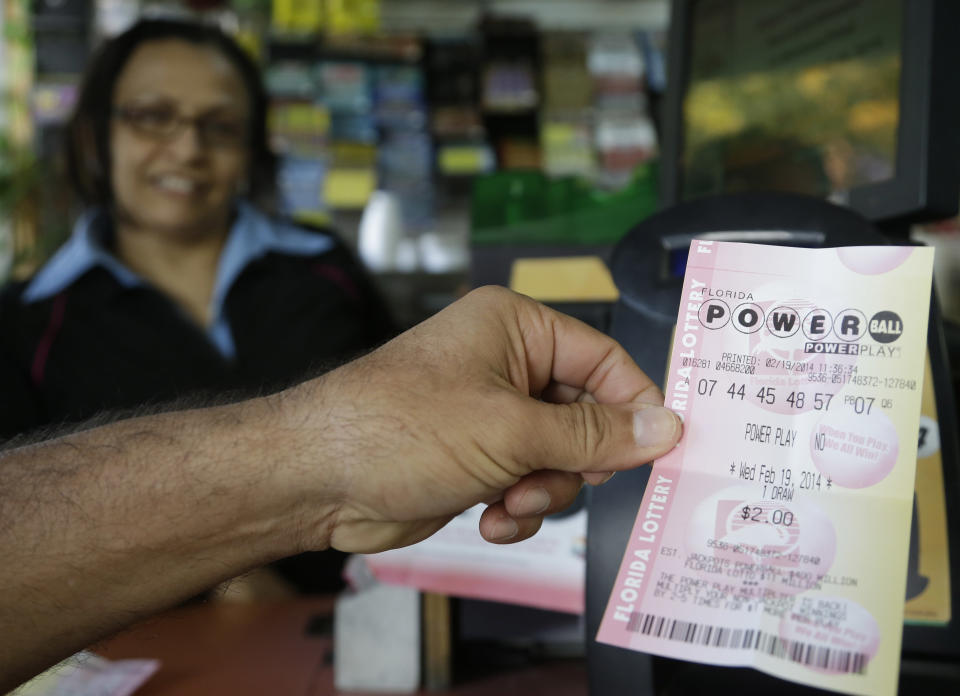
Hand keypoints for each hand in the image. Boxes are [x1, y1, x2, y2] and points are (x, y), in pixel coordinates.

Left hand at [284, 286, 681, 552]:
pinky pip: (526, 481)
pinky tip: (493, 519)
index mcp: (515, 327)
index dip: (634, 405)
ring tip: (511, 503)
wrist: (317, 479)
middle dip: (575, 460)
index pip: (603, 360)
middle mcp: (504, 363)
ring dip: (544, 490)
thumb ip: (594, 435)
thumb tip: (663, 427)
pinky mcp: (475, 455)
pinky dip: (518, 507)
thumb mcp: (511, 432)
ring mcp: (488, 412)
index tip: (659, 448)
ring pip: (558, 456)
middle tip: (565, 479)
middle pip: (584, 414)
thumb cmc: (399, 428)